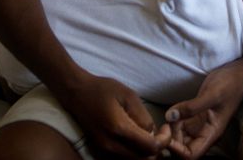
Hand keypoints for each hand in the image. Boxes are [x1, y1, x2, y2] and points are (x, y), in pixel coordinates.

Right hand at [54, 71, 170, 159]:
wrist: (76, 93)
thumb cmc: (103, 89)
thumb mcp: (128, 95)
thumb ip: (143, 116)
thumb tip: (152, 133)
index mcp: (119, 128)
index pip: (150, 147)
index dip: (164, 141)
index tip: (165, 128)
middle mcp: (110, 144)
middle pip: (143, 159)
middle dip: (157, 149)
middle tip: (160, 133)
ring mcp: (104, 149)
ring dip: (145, 152)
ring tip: (149, 135)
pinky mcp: (100, 150)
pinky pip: (123, 158)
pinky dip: (134, 153)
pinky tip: (137, 139)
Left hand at [164, 56, 242, 159]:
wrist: (238, 73)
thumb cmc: (230, 85)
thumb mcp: (212, 94)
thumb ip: (191, 107)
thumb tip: (170, 116)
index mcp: (211, 134)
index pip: (191, 155)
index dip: (176, 151)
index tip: (167, 136)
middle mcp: (203, 133)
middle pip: (182, 149)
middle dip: (170, 142)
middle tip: (162, 127)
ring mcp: (198, 124)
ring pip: (179, 138)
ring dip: (170, 132)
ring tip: (166, 118)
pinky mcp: (194, 115)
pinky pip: (180, 125)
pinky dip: (172, 122)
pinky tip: (170, 113)